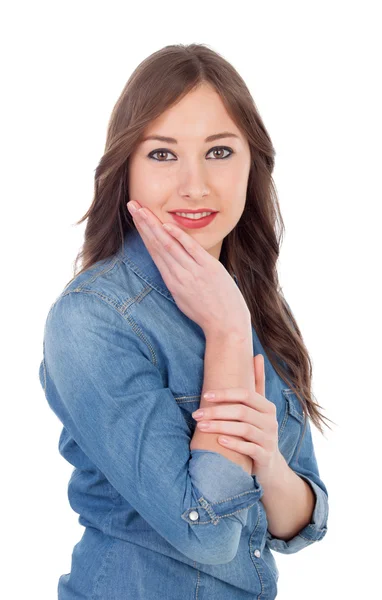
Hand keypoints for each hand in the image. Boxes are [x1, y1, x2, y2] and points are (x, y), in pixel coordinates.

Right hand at [127, 200, 250, 335]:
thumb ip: (178, 280)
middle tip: (131, 205)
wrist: (225, 326)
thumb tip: (173, 265)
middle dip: (143, 224)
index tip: (136, 217)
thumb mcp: (185, 298)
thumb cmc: (207, 313)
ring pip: (169, 245)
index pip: (154, 251)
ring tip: (142, 210)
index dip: (144, 233)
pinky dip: (179, 237)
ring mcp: (193, 272)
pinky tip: (168, 225)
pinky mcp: (209, 269)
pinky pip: (191, 250)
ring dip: (154, 226)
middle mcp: (178, 275)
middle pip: (157, 245)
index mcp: (172, 282)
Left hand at [192, 353, 282, 482]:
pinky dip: (234, 443)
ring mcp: (269, 439)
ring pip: (244, 429)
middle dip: (217, 411)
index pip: (246, 394)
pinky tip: (219, 441)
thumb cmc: (258, 431)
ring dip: (220, 427)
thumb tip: (256, 354)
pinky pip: (249, 448)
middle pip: (242, 411)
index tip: (205, 395)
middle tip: (196, 414)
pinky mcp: (265, 456)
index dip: (225, 393)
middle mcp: (271, 421)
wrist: (270, 465)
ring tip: (201, 426)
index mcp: (267, 407)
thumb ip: (258, 383)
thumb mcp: (259, 407)